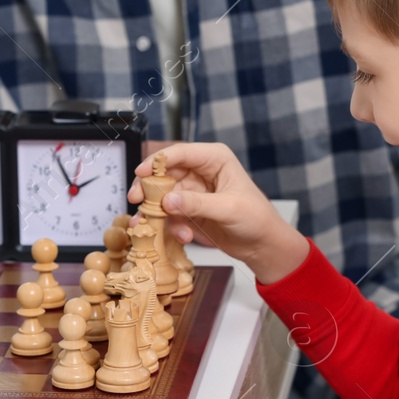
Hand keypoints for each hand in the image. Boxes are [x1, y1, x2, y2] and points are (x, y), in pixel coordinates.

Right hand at [129, 142, 308, 283]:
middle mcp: (200, 171)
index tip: (140, 173)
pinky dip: (171, 226)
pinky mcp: (188, 210)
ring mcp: (192, 191)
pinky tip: (183, 238)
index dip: (157, 161)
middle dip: (149, 188)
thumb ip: (197, 204)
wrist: (262, 245)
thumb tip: (166, 202)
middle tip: (136, 201)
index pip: (180, 153)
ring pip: (162, 196)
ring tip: (155, 227)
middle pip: (164, 173)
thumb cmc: (256, 219)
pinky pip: (169, 215)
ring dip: (159, 213)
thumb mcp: (228, 209)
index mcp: (214, 158)